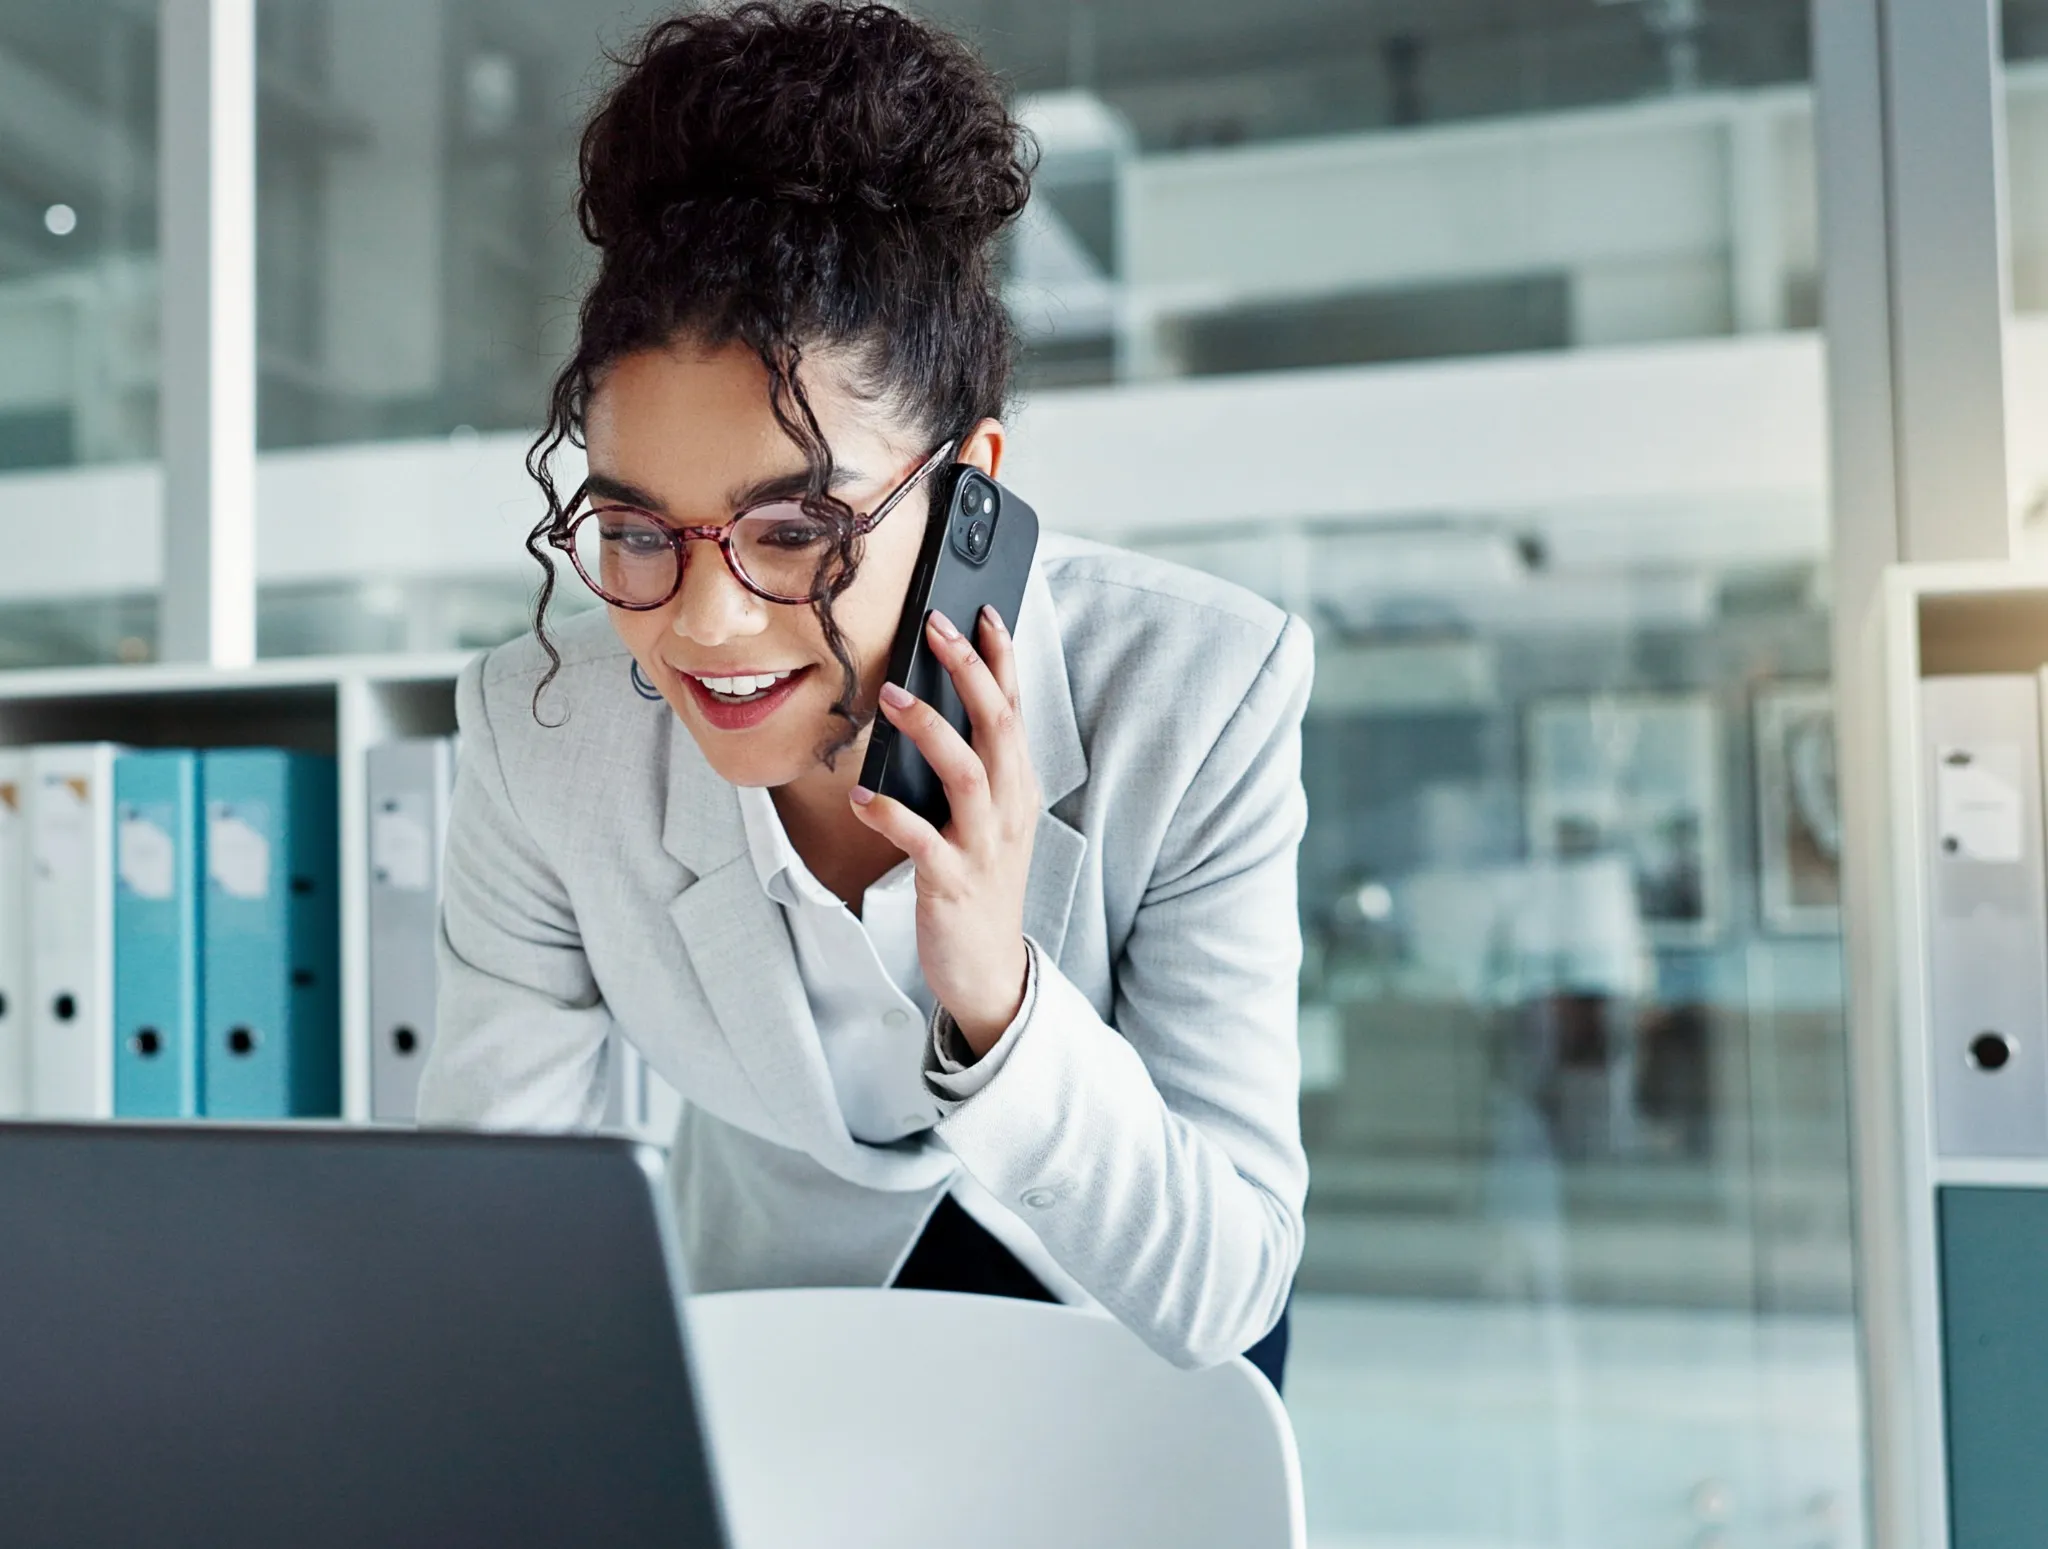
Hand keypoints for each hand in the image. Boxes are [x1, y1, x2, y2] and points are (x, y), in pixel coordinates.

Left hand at [850, 605, 1038, 1056]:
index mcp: (1017, 789)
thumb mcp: (986, 820)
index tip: (982, 611)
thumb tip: (931, 709)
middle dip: (970, 672)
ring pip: (966, 774)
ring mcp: (983, 847)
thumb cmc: (979, 885)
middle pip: (998, 727)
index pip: (1016, 710)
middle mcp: (1008, 811)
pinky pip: (922, 842)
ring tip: (890, 698)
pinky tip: (862, 798)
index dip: (1002, 659)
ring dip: (929, 730)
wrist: (989, 969)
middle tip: (935, 627)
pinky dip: (891, 816)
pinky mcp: (952, 884)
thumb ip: (970, 768)